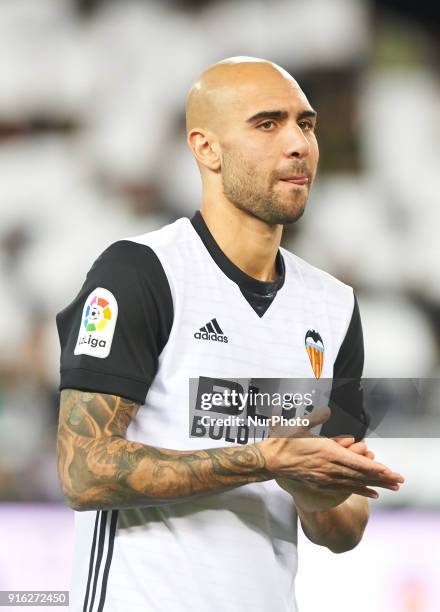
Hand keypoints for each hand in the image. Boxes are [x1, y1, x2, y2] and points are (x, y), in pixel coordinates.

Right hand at [258, 410, 403, 497]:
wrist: (268, 461)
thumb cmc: (282, 441)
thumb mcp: (299, 425)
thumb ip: (315, 418)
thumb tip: (327, 410)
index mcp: (326, 451)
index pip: (356, 462)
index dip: (374, 468)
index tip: (390, 471)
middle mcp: (328, 467)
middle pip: (360, 474)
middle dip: (381, 478)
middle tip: (399, 481)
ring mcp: (325, 477)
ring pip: (355, 483)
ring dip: (375, 485)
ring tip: (391, 488)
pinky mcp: (321, 483)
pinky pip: (345, 488)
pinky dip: (360, 490)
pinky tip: (372, 494)